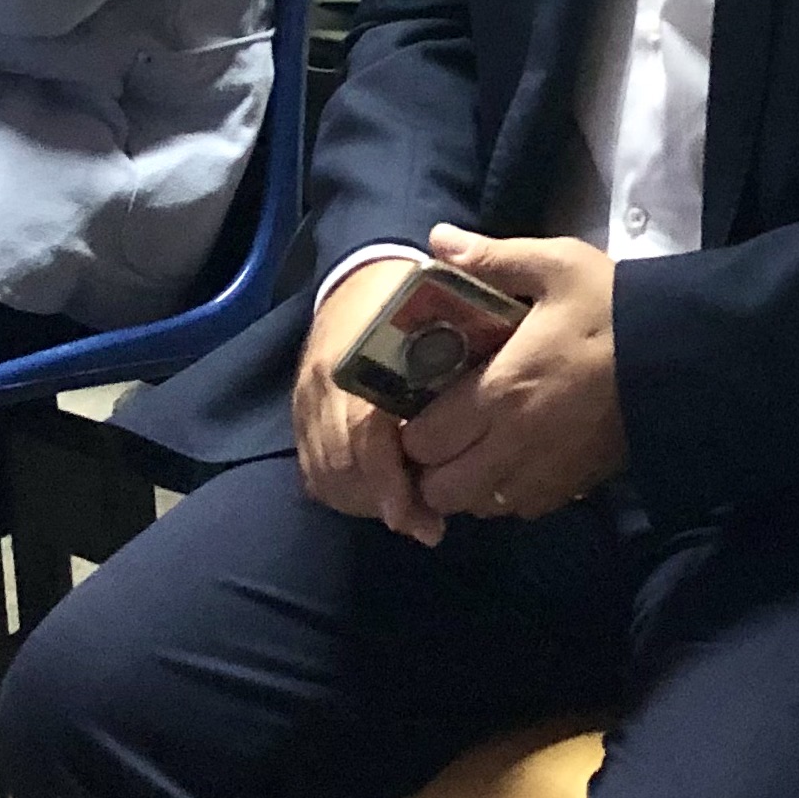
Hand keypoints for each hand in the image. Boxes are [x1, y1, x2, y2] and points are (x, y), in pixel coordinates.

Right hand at [294, 260, 443, 541]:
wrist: (359, 272)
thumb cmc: (414, 292)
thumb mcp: (446, 307)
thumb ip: (466, 347)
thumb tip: (499, 391)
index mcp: (361, 355)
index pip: (366, 434)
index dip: (392, 483)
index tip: (424, 519)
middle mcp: (324, 383)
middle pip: (344, 468)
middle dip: (385, 505)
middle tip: (428, 525)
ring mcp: (305, 400)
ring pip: (326, 477)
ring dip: (367, 504)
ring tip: (411, 516)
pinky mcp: (299, 414)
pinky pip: (313, 471)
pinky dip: (346, 494)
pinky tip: (380, 501)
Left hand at [400, 226, 624, 520]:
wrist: (682, 353)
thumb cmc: (611, 307)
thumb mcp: (555, 265)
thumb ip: (491, 259)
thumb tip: (436, 238)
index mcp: (498, 391)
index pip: (422, 439)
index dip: (410, 427)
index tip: (418, 404)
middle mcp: (512, 444)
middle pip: (441, 488)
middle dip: (430, 467)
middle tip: (440, 433)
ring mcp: (544, 473)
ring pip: (477, 506)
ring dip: (465, 484)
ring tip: (472, 450)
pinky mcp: (572, 487)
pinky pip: (518, 509)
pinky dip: (504, 493)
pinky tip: (512, 460)